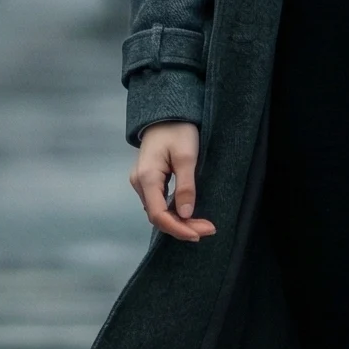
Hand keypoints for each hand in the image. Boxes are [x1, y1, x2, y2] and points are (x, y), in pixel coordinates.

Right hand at [131, 122, 213, 243]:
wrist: (166, 114)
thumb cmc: (178, 130)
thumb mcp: (186, 156)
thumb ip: (186, 186)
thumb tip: (185, 214)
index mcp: (146, 177)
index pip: (158, 214)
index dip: (178, 228)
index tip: (199, 234)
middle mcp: (140, 183)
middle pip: (158, 216)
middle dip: (182, 227)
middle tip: (208, 230)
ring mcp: (142, 182)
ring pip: (159, 212)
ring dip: (179, 222)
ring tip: (202, 226)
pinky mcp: (149, 181)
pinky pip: (159, 203)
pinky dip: (174, 213)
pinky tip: (189, 216)